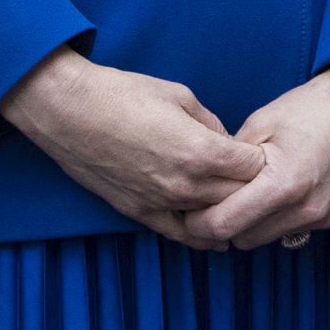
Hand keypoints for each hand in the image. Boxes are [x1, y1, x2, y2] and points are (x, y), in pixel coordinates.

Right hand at [0, 49, 264, 242]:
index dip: (261, 157)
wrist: (69, 111)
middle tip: (254, 176)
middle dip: (251, 186)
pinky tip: (215, 236)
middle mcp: (186, 184)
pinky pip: (180, 235)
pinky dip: (201, 236)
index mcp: (200, 150)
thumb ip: (210, 123)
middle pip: (239, 198)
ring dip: (228, 210)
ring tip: (237, 201)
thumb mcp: (179, 95)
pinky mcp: (140, 213)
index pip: (254, 168)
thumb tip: (226, 142)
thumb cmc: (122, 93)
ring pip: (214, 220)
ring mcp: (162, 203)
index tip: (259, 151)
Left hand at [187, 59, 329, 249]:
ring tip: (255, 190)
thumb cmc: (314, 105)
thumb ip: (231, 161)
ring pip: (271, 237)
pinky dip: (285, 216)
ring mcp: (328, 218)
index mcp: (282, 185)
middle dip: (227, 224)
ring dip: (257, 222)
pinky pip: (299, 229)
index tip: (189, 210)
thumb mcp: (261, 123)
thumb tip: (206, 184)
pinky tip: (288, 188)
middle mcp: (307, 210)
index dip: (198, 222)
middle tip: (219, 199)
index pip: (224, 226)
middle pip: (245, 240)